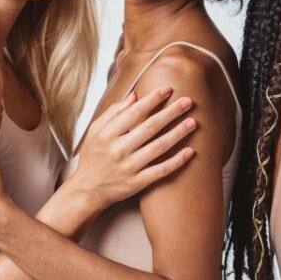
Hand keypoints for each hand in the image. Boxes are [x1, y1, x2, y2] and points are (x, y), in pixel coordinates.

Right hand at [67, 85, 196, 211]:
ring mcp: (129, 167)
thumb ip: (114, 112)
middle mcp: (118, 150)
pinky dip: (177, 161)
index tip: (168, 89)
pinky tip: (190, 151)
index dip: (152, 99)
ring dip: (178, 133)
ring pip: (159, 147)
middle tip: (188, 102)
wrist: (87, 190)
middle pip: (150, 127)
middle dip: (171, 112)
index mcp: (107, 134)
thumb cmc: (93, 157)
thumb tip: (134, 95)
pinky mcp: (137, 183)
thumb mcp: (96, 131)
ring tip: (192, 122)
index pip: (134, 112)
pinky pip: (161, 170)